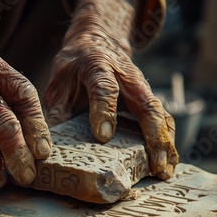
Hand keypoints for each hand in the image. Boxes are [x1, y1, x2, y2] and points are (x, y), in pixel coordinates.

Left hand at [44, 0, 177, 178]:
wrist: (95, 46)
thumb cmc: (73, 69)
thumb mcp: (58, 85)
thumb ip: (57, 112)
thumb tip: (48, 147)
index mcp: (97, 67)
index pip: (104, 88)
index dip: (104, 110)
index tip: (103, 135)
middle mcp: (126, 76)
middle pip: (146, 104)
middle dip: (152, 135)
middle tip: (154, 163)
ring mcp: (142, 87)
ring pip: (160, 113)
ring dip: (165, 142)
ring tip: (165, 169)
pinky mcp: (148, 98)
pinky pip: (163, 118)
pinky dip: (167, 140)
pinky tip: (168, 162)